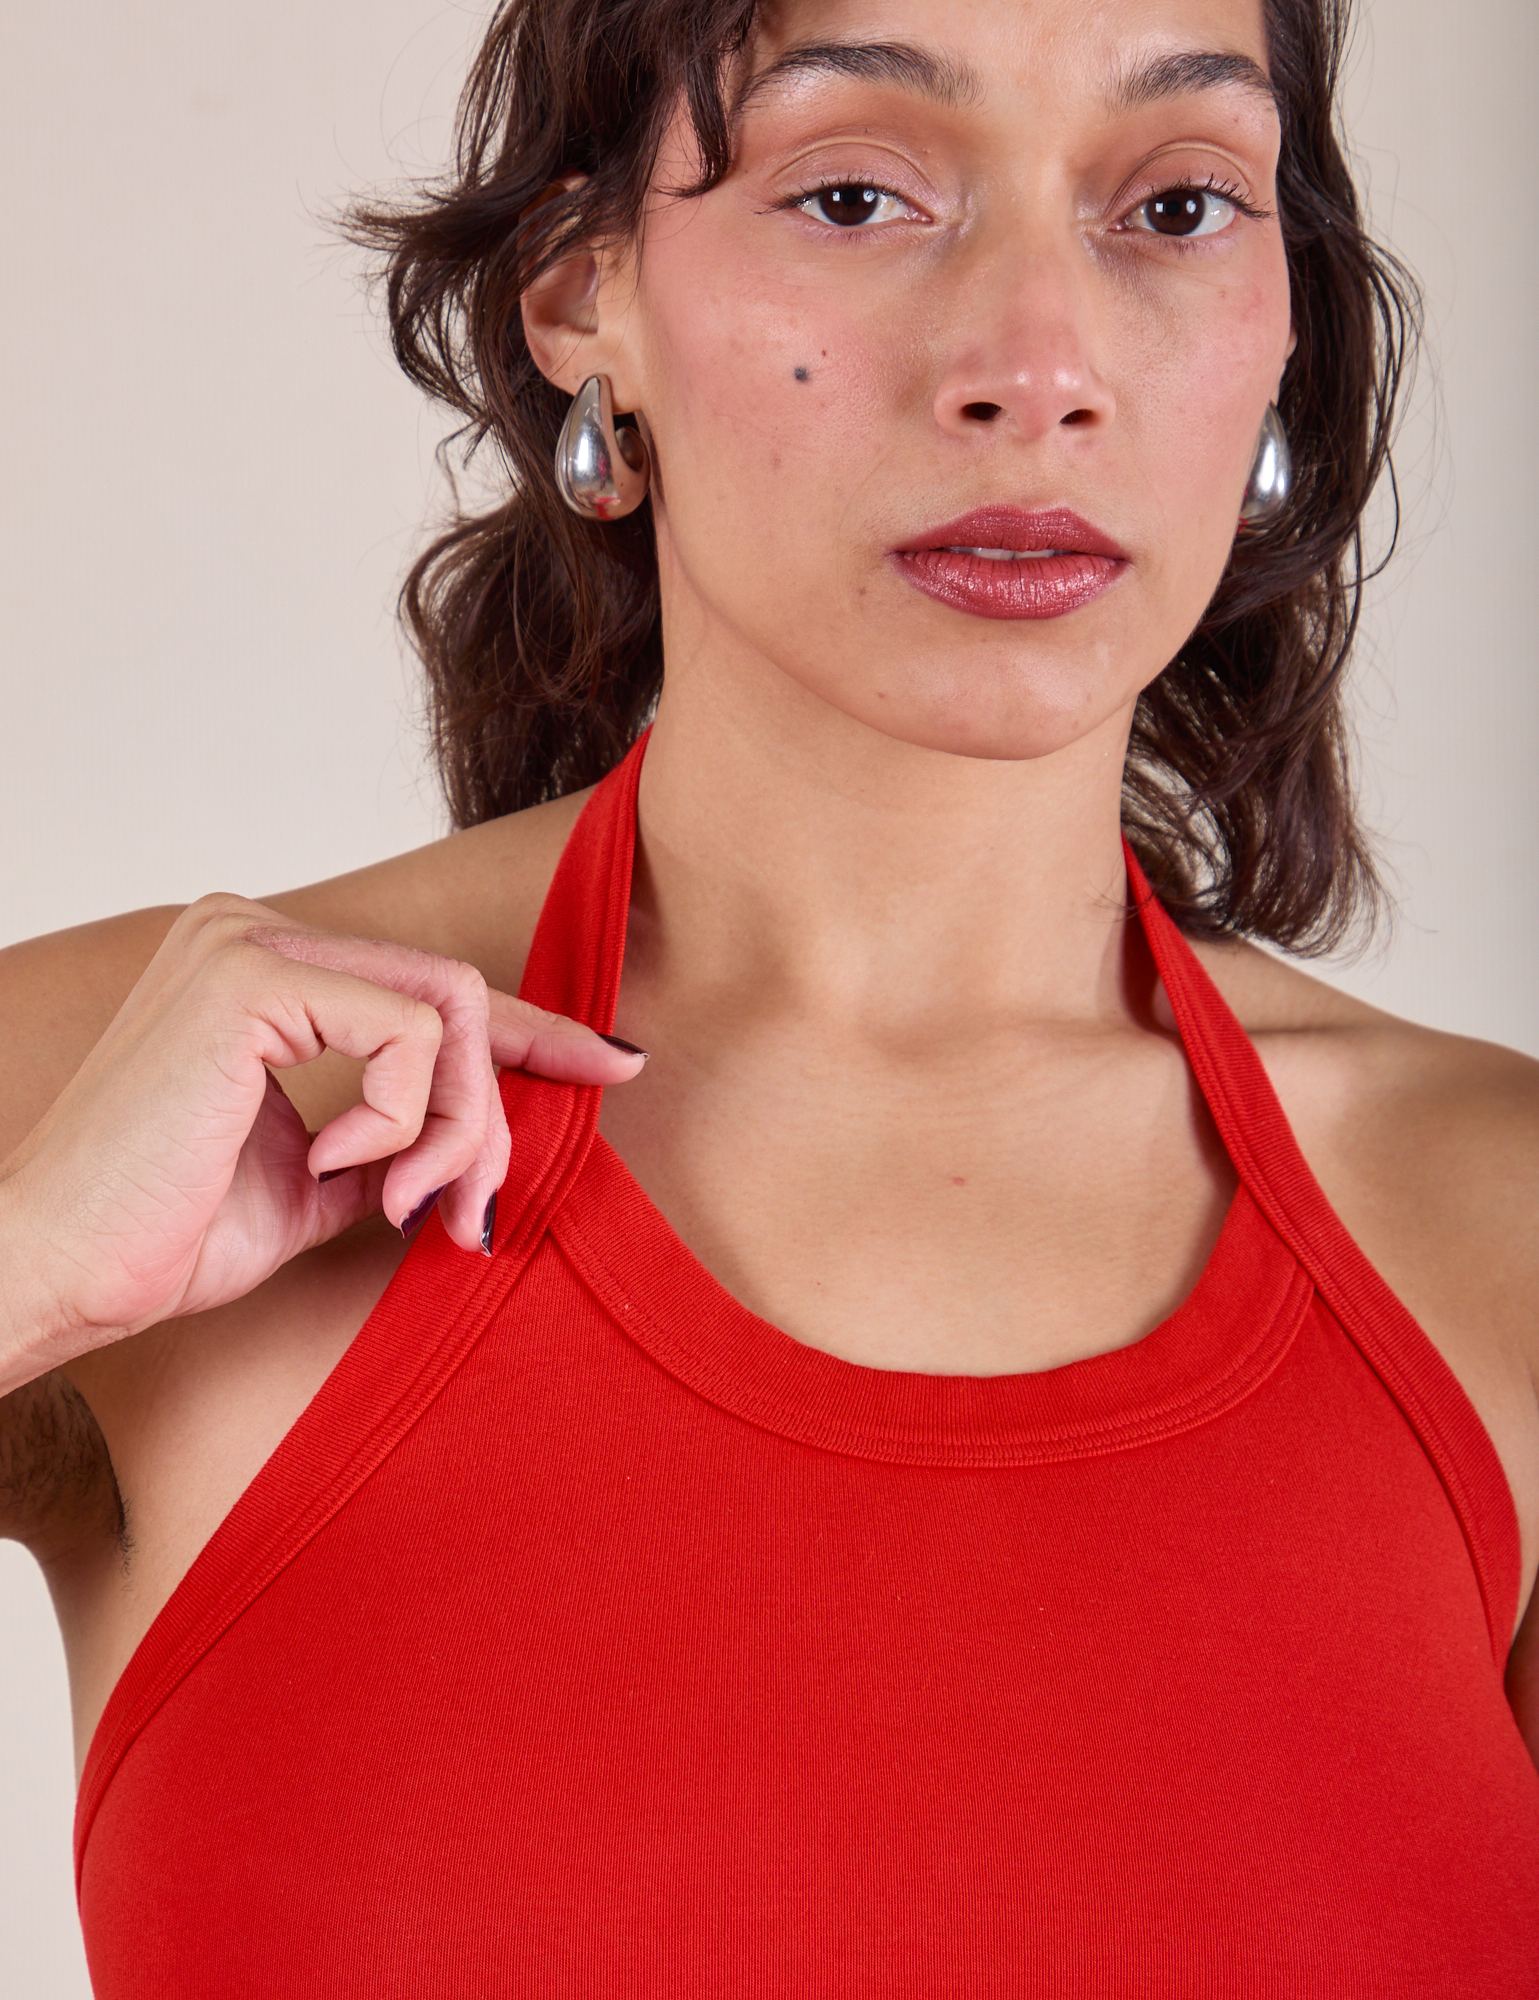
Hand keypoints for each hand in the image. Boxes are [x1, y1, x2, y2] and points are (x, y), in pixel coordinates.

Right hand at [0, 895, 643, 1383]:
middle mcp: (254, 931)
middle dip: (492, 1112)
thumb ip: (398, 1136)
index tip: (609, 1066)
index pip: (429, 988)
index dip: (531, 1031)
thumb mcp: (319, 1179)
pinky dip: (403, 1120)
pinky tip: (337, 1166)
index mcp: (266, 971)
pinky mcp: (245, 976)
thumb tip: (489, 1136)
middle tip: (468, 1211)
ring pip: (449, 1009)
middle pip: (456, 995)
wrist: (57, 1272)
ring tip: (405, 1200)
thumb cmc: (163, 1233)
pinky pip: (408, 1037)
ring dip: (457, 1125)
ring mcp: (246, 942)